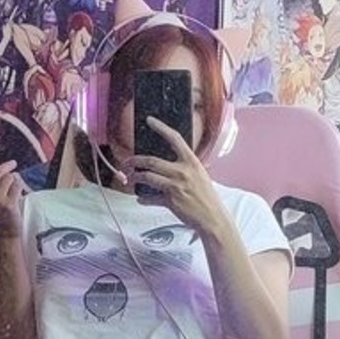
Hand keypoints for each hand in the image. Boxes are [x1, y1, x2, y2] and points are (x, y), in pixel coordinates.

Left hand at [126, 119, 225, 237]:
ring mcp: (175, 186)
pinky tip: (140, 199)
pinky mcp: (170, 201)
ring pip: (147, 177)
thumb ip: (185, 168)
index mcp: (192, 162)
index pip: (175, 138)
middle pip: (152, 161)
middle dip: (135, 160)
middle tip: (127, 162)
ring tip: (131, 178)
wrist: (212, 217)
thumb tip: (168, 165)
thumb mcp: (200, 176)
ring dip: (135, 177)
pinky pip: (150, 198)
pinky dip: (143, 199)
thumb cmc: (207, 197)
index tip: (150, 120)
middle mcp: (182, 172)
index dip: (161, 128)